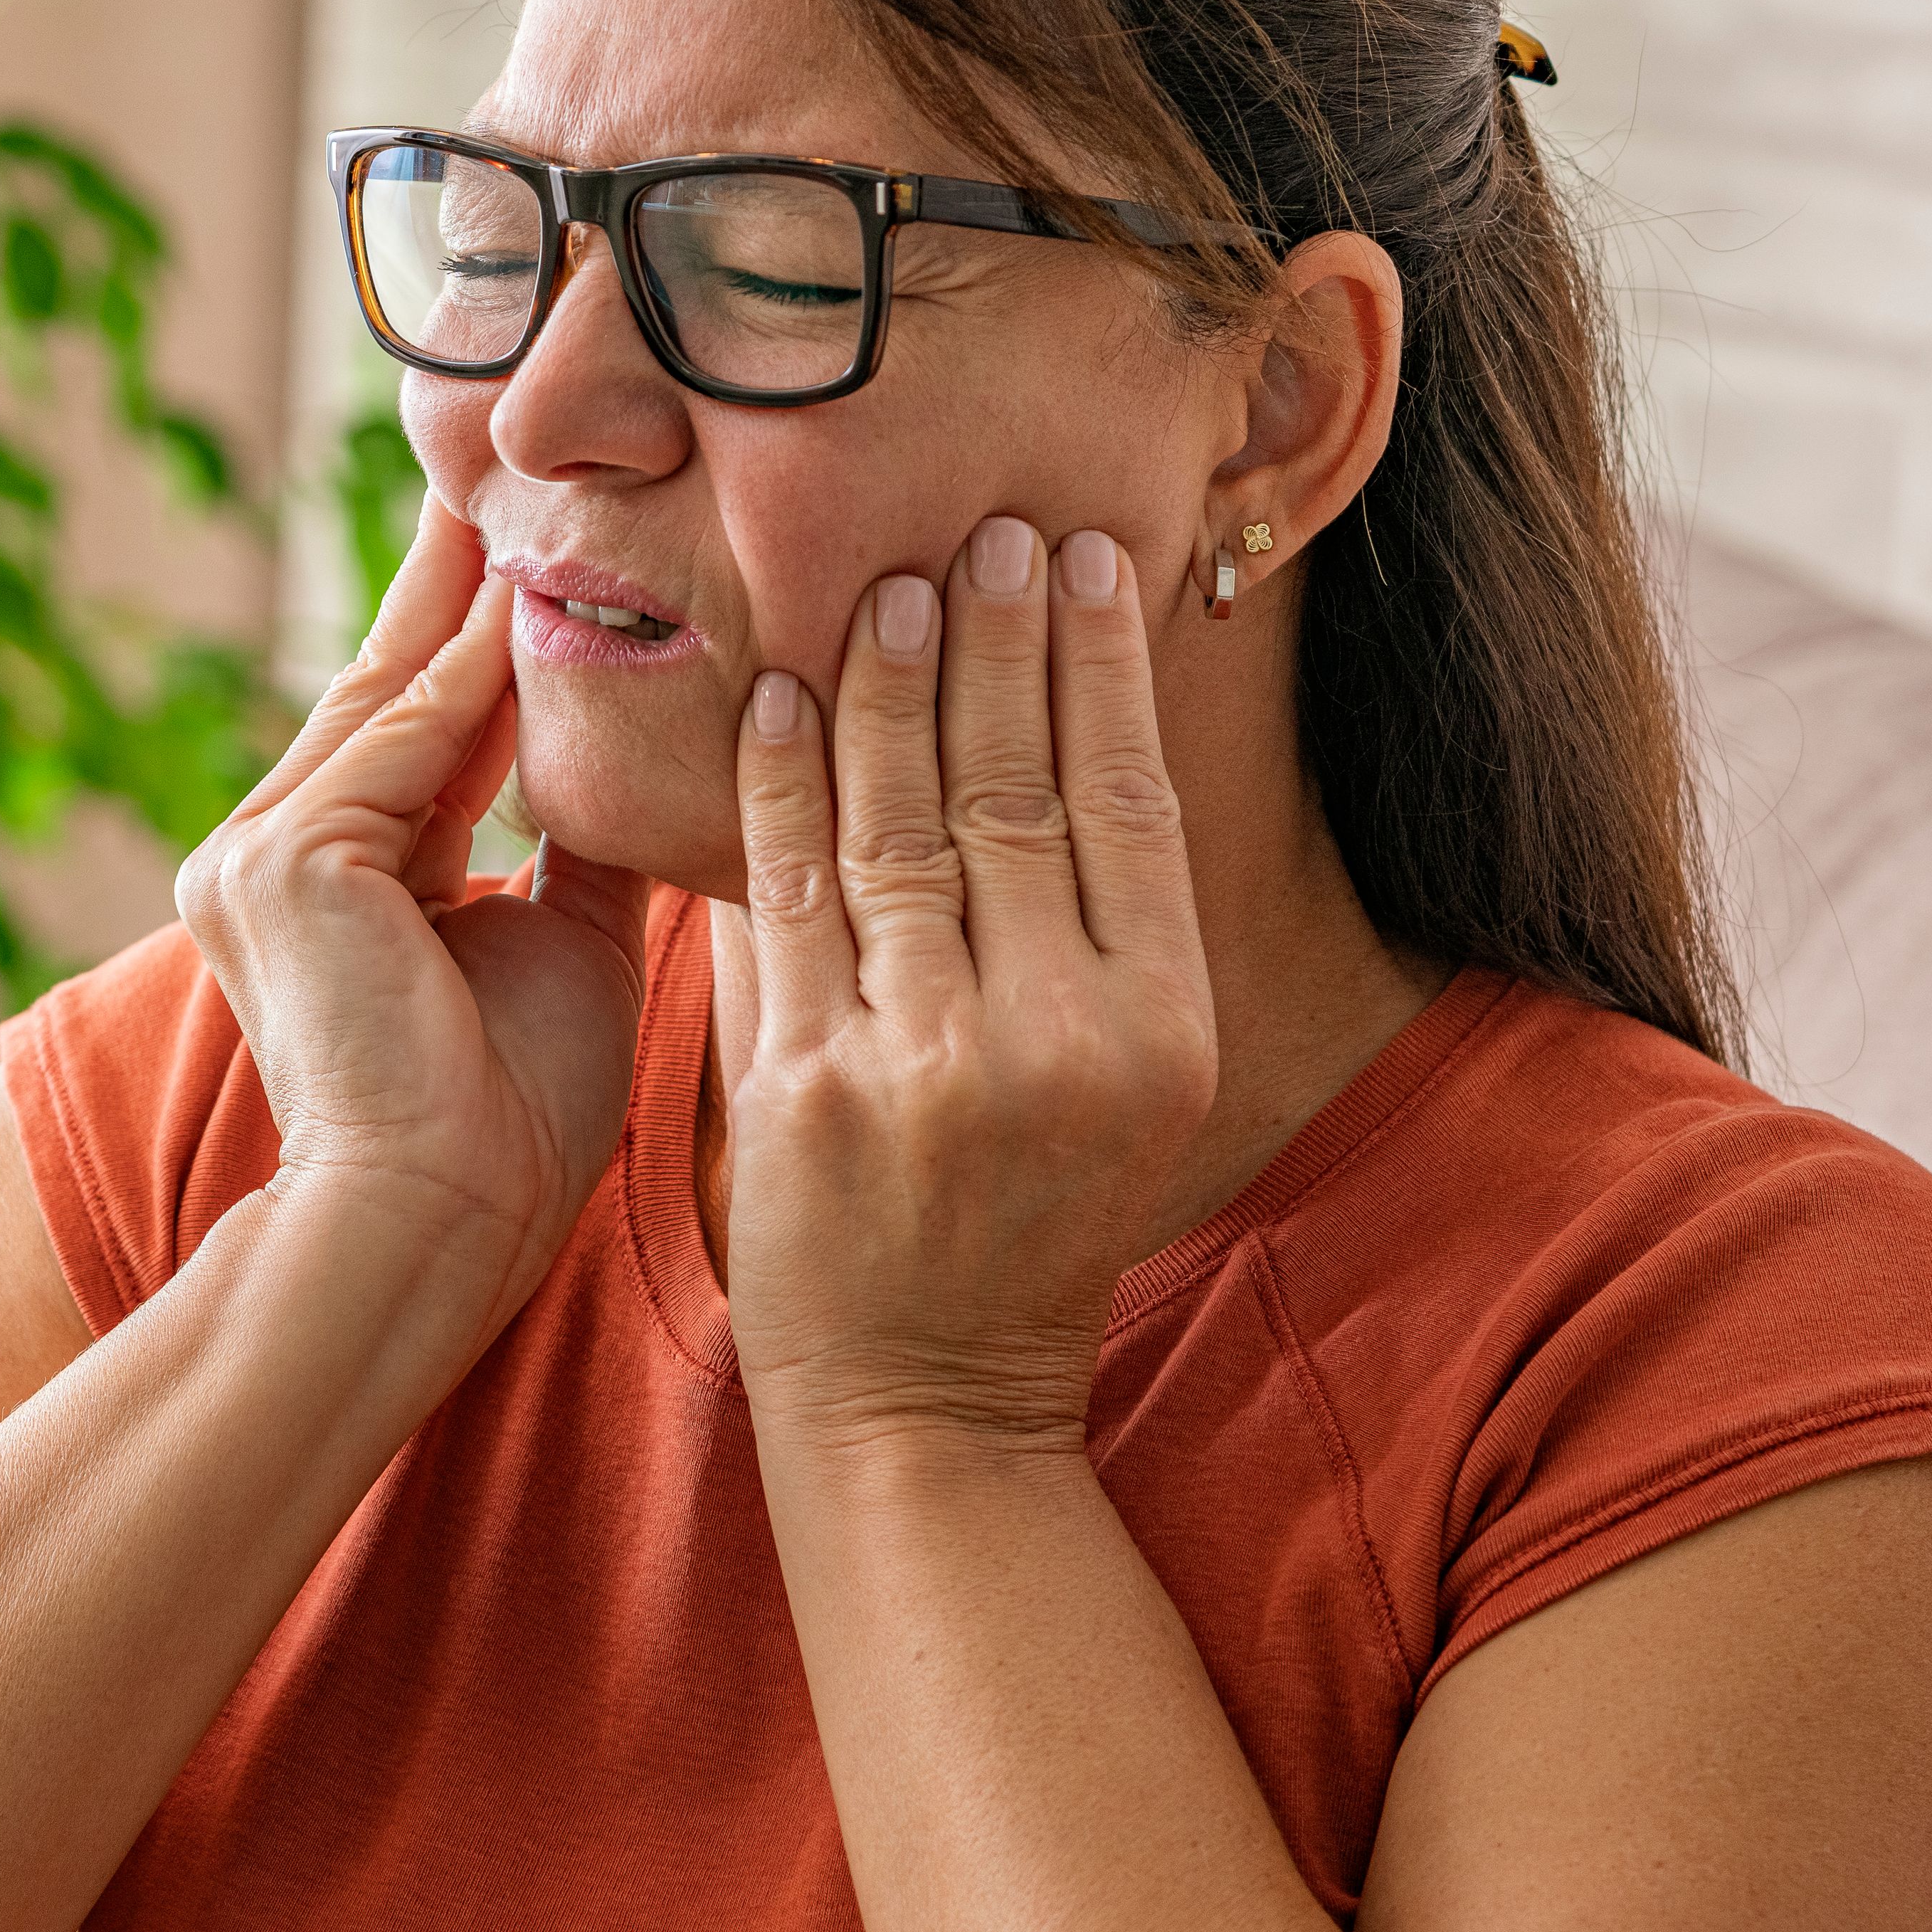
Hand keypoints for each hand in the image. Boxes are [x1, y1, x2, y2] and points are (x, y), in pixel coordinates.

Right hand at [172, 495, 651, 1349]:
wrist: (433, 1233)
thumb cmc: (504, 1125)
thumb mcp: (563, 948)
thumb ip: (581, 845)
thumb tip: (656, 759)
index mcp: (320, 880)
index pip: (408, 724)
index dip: (469, 631)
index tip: (531, 537)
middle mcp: (263, 852)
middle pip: (387, 683)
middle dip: (457, 575)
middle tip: (516, 455)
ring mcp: (257, 854)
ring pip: (398, 697)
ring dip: (480, 594)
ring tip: (545, 482)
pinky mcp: (284, 864)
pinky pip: (408, 739)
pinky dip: (479, 671)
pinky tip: (538, 589)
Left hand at [710, 516, 1218, 1452]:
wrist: (923, 1404)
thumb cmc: (1019, 1227)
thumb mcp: (1114, 1087)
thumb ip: (1088, 929)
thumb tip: (1054, 725)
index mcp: (1159, 1032)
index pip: (1129, 802)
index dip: (1102, 669)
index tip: (1080, 559)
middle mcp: (1059, 1040)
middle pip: (1020, 788)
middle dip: (998, 643)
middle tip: (983, 528)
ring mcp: (928, 1065)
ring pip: (903, 823)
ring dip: (890, 686)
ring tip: (885, 583)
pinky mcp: (807, 1089)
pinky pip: (789, 896)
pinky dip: (778, 785)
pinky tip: (773, 695)